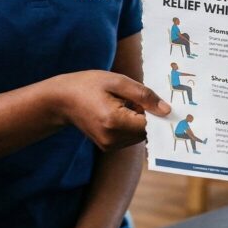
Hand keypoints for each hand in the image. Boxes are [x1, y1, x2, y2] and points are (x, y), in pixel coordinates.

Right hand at [53, 70, 170, 150]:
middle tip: (136, 97)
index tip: (160, 101)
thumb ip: (143, 95)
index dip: (158, 113)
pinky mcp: (108, 147)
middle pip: (145, 131)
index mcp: (114, 122)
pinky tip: (120, 111)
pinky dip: (131, 124)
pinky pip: (130, 137)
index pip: (149, 125)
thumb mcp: (117, 81)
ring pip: (139, 135)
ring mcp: (109, 145)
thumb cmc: (88, 85)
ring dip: (139, 120)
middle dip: (148, 115)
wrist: (61, 100)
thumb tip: (166, 110)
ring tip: (123, 103)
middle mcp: (112, 139)